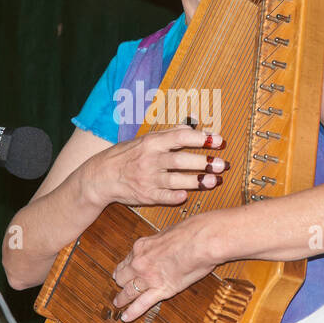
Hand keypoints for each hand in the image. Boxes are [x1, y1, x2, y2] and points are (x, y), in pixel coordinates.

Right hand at [88, 125, 227, 207]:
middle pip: (181, 160)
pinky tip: (187, 194)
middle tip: (222, 164)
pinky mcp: (146, 195)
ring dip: (196, 180)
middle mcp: (150, 160)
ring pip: (176, 180)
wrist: (101, 176)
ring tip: (214, 181)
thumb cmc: (127, 156)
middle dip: (203, 162)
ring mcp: (148, 179)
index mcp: (151, 143)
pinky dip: (176, 195)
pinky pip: (164, 196)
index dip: (201, 139)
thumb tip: (193, 126)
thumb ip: (169, 135)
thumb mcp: (145, 140)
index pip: (180, 138)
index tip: (218, 141)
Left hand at [109, 217, 218, 321]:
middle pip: (123, 277)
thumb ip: (160, 243)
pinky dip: (132, 312)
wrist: (201, 241)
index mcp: (142, 246)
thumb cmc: (190, 232)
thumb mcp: (167, 232)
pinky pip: (142, 304)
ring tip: (118, 303)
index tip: (122, 272)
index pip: (127, 260)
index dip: (124, 268)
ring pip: (128, 292)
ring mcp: (148, 278)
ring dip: (122, 298)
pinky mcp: (161, 290)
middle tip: (119, 287)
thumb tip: (162, 244)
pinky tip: (126, 317)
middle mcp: (140, 262)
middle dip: (121, 282)